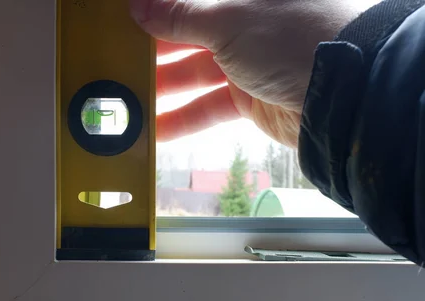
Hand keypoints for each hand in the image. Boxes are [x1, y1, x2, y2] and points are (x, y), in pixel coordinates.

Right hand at [130, 0, 368, 146]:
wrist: (342, 93)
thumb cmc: (294, 38)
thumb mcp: (227, 21)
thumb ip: (180, 17)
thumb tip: (141, 8)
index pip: (187, 1)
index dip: (156, 10)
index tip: (124, 20)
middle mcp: (243, 23)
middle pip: (186, 35)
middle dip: (152, 49)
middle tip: (118, 60)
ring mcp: (246, 61)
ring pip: (193, 74)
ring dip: (162, 87)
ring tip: (128, 97)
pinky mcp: (249, 97)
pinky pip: (208, 107)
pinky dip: (183, 118)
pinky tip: (156, 128)